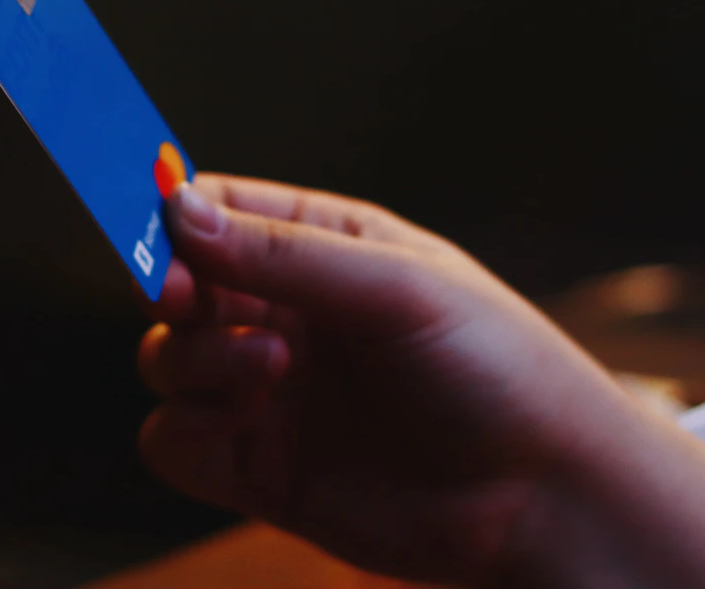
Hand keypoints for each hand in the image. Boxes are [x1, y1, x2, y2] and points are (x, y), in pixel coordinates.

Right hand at [138, 176, 704, 588]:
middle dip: (172, 290)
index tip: (156, 227)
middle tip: (191, 302)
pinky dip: (184, 430)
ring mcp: (270, 393)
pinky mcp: (260, 469)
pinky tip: (243, 422)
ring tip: (270, 371)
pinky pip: (174, 443)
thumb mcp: (397, 289)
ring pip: (166, 361)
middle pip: (177, 284)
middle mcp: (287, 314)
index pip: (217, 208)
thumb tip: (177, 208)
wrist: (548, 497)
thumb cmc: (499, 369)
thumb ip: (283, 254)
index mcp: (323, 247)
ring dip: (192, 361)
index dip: (173, 213)